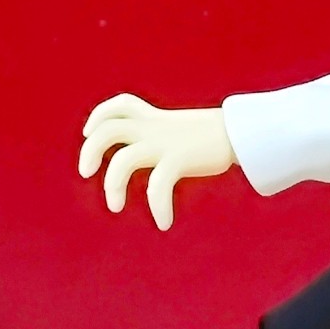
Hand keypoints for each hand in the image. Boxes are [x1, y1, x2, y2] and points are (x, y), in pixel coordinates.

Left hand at [79, 95, 234, 231]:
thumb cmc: (216, 138)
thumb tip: (160, 154)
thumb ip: (166, 136)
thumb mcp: (183, 131)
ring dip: (111, 185)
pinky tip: (164, 222)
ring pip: (123, 159)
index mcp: (155, 119)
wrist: (243, 132)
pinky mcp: (179, 159)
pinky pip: (158, 185)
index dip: (98, 117)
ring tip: (115, 206)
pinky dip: (157, 206)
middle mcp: (155, 129)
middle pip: (107, 130)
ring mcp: (165, 144)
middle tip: (86, 173)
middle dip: (88, 152)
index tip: (90, 132)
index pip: (120, 106)